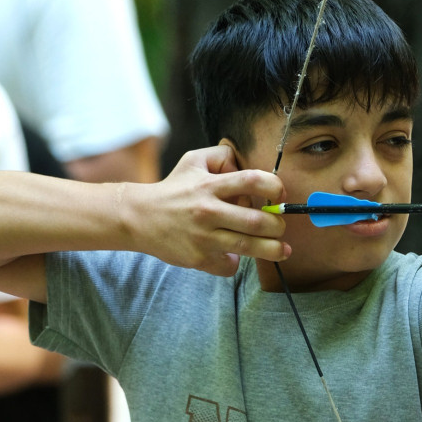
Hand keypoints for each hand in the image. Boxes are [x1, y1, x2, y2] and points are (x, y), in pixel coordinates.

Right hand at [124, 146, 291, 275]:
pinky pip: (228, 265)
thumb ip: (223, 156)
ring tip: (283, 249)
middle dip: (278, 224)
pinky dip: (235, 262)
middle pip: (258, 221)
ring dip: (273, 249)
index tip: (280, 195)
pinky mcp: (198, 258)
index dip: (274, 187)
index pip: (252, 181)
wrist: (138, 217)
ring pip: (249, 247)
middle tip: (279, 225)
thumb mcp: (194, 161)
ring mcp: (203, 237)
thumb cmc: (173, 189)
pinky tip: (235, 255)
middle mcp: (208, 211)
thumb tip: (249, 167)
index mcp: (210, 185)